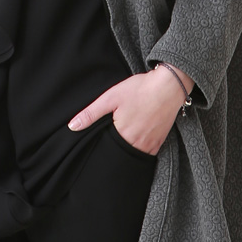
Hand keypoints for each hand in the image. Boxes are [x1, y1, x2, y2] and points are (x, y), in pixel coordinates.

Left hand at [66, 66, 190, 155]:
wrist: (169, 85)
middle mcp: (138, 144)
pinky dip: (140, 149)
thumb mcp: (111, 97)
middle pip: (121, 154)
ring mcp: (151, 144)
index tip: (99, 140)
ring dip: (127, 150)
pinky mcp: (160, 142)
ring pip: (134, 155)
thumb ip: (91, 113)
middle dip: (113, 150)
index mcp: (123, 135)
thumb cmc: (140, 89)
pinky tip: (136, 139)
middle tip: (110, 139)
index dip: (101, 146)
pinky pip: (147, 153)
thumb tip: (72, 126)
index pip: (106, 150)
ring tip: (122, 139)